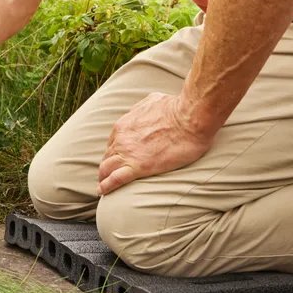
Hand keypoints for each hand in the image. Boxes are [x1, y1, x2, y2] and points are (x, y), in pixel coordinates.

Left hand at [97, 92, 214, 195]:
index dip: (112, 152)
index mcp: (124, 125)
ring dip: (103, 178)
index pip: (112, 143)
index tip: (115, 158)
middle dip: (105, 166)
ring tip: (102, 187)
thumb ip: (143, 107)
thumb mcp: (152, 100)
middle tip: (106, 175)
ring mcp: (128, 153)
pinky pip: (116, 179)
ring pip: (107, 169)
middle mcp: (121, 139)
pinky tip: (102, 192)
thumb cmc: (176, 108)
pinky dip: (107, 187)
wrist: (189, 118)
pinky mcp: (139, 167)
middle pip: (107, 156)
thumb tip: (146, 109)